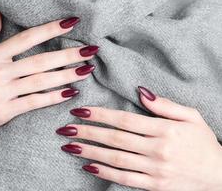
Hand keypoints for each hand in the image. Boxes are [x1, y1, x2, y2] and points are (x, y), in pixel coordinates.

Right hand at [0, 6, 98, 141]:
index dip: (51, 30)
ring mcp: (1, 91)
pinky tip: (71, 93)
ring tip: (87, 70)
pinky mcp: (4, 111)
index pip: (27, 38)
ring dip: (68, 75)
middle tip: (91, 50)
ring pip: (42, 80)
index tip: (71, 24)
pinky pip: (34, 102)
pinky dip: (54, 97)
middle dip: (69, 54)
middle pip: (41, 60)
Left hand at [56, 86, 221, 190]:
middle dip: (88, 132)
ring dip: (90, 152)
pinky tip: (88, 167)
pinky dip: (105, 173)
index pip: (125, 119)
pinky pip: (125, 178)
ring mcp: (155, 169)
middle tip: (66, 128)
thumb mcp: (191, 116)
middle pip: (115, 138)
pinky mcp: (154, 185)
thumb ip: (164, 105)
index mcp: (165, 129)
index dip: (100, 115)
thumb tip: (141, 92)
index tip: (81, 110)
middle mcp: (158, 149)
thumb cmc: (203, 142)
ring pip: (116, 159)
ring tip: (70, 146)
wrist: (219, 175)